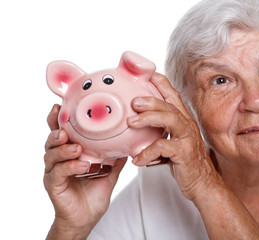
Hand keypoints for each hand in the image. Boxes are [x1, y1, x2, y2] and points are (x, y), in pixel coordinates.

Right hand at [44, 104, 126, 238]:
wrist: (87, 216)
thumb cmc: (93, 191)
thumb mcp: (108, 170)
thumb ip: (114, 155)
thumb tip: (129, 140)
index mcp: (69, 152)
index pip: (62, 131)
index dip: (59, 119)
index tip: (61, 106)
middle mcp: (58, 159)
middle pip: (51, 140)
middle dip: (56, 130)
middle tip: (65, 126)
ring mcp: (54, 172)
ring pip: (51, 155)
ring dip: (63, 149)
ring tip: (75, 147)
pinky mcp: (54, 185)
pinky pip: (59, 173)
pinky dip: (70, 167)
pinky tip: (81, 165)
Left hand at [127, 73, 219, 200]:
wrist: (202, 183)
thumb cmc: (184, 161)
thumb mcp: (172, 141)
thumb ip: (160, 131)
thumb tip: (137, 124)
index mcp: (183, 120)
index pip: (174, 97)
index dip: (163, 84)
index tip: (149, 75)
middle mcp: (187, 126)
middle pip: (170, 106)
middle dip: (151, 100)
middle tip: (134, 102)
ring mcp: (188, 139)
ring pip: (170, 120)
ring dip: (149, 118)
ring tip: (132, 122)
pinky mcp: (185, 153)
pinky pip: (164, 147)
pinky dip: (148, 152)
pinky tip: (137, 158)